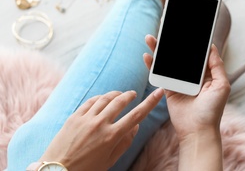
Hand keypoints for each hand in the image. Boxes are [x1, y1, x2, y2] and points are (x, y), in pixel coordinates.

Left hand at [39, 88, 163, 170]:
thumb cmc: (86, 169)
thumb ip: (125, 142)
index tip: (158, 92)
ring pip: (105, 99)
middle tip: (133, 94)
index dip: (149, 102)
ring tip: (120, 94)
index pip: (136, 115)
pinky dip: (99, 97)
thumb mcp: (110, 160)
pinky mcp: (74, 117)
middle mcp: (100, 124)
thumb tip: (135, 126)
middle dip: (129, 95)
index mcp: (111, 137)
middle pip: (120, 102)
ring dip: (115, 94)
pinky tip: (102, 98)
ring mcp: (85, 119)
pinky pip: (90, 101)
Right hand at [143, 34, 230, 140]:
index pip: (197, 53)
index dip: (191, 41)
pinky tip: (148, 56)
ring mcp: (179, 82)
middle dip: (171, 42)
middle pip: (180, 55)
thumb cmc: (212, 110)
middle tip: (164, 29)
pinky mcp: (169, 89)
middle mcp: (192, 76)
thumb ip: (217, 65)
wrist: (197, 131)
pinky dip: (152, 65)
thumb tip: (212, 47)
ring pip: (167, 62)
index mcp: (206, 73)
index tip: (184, 28)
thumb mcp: (222, 85)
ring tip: (151, 38)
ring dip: (159, 50)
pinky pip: (160, 74)